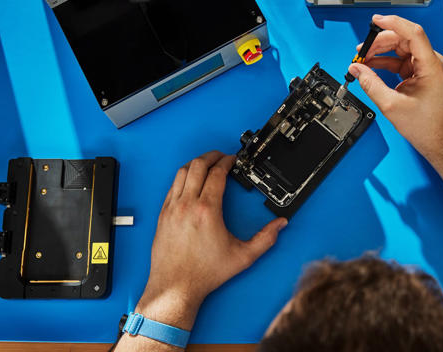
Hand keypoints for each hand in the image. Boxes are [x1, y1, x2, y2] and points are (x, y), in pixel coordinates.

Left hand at [135, 151, 287, 329]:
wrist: (175, 287)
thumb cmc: (204, 273)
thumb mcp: (243, 257)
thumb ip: (265, 239)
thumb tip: (280, 225)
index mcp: (207, 210)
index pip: (217, 173)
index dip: (226, 162)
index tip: (232, 160)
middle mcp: (187, 205)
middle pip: (197, 166)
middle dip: (211, 156)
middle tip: (221, 156)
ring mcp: (172, 208)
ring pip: (181, 173)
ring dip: (195, 163)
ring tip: (205, 163)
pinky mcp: (163, 215)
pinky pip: (171, 187)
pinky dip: (182, 178)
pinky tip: (189, 181)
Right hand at [348, 14, 442, 161]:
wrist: (438, 138)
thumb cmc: (426, 124)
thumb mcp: (391, 105)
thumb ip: (371, 84)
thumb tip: (356, 69)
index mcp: (430, 65)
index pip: (413, 33)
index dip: (394, 23)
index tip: (376, 20)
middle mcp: (430, 61)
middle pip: (403, 39)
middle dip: (379, 42)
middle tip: (361, 51)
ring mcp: (425, 66)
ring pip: (400, 48)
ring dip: (380, 51)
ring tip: (362, 59)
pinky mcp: (419, 72)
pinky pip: (400, 60)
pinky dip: (384, 61)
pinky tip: (371, 66)